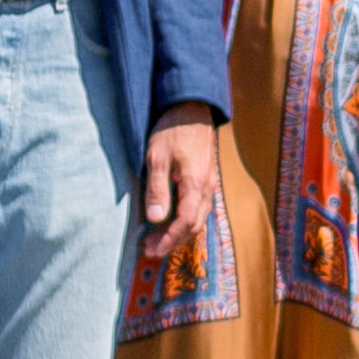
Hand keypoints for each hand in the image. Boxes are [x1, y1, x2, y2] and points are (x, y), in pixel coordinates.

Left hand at [141, 103, 220, 260]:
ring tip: (157, 238)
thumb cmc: (173, 130)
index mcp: (196, 185)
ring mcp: (209, 184)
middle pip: (194, 226)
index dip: (169, 239)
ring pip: (198, 218)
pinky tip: (172, 219)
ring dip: (178, 232)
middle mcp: (207, 189)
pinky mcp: (206, 179)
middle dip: (172, 241)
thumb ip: (158, 189)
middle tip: (150, 249)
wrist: (192, 108)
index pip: (185, 223)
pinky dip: (185, 220)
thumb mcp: (157, 158)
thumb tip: (156, 219)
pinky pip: (199, 208)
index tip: (151, 250)